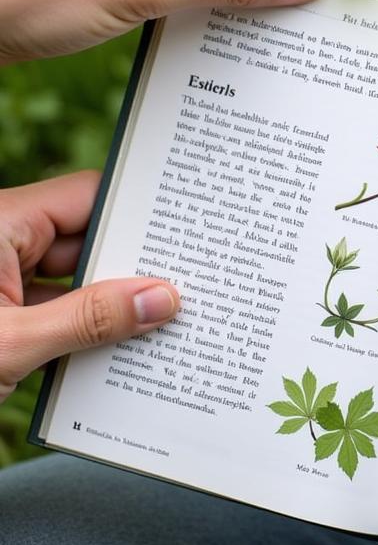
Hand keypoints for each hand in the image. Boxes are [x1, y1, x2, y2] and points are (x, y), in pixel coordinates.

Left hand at [0, 171, 178, 401]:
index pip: (86, 197)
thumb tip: (162, 298)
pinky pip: (57, 310)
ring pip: (75, 279)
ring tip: (167, 322)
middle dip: (134, 265)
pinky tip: (126, 348)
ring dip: (113, 304)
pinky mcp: (0, 317)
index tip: (187, 229)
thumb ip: (88, 320)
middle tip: (192, 284)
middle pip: (87, 239)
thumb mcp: (7, 347)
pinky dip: (87, 329)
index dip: (137, 211)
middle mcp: (0, 244)